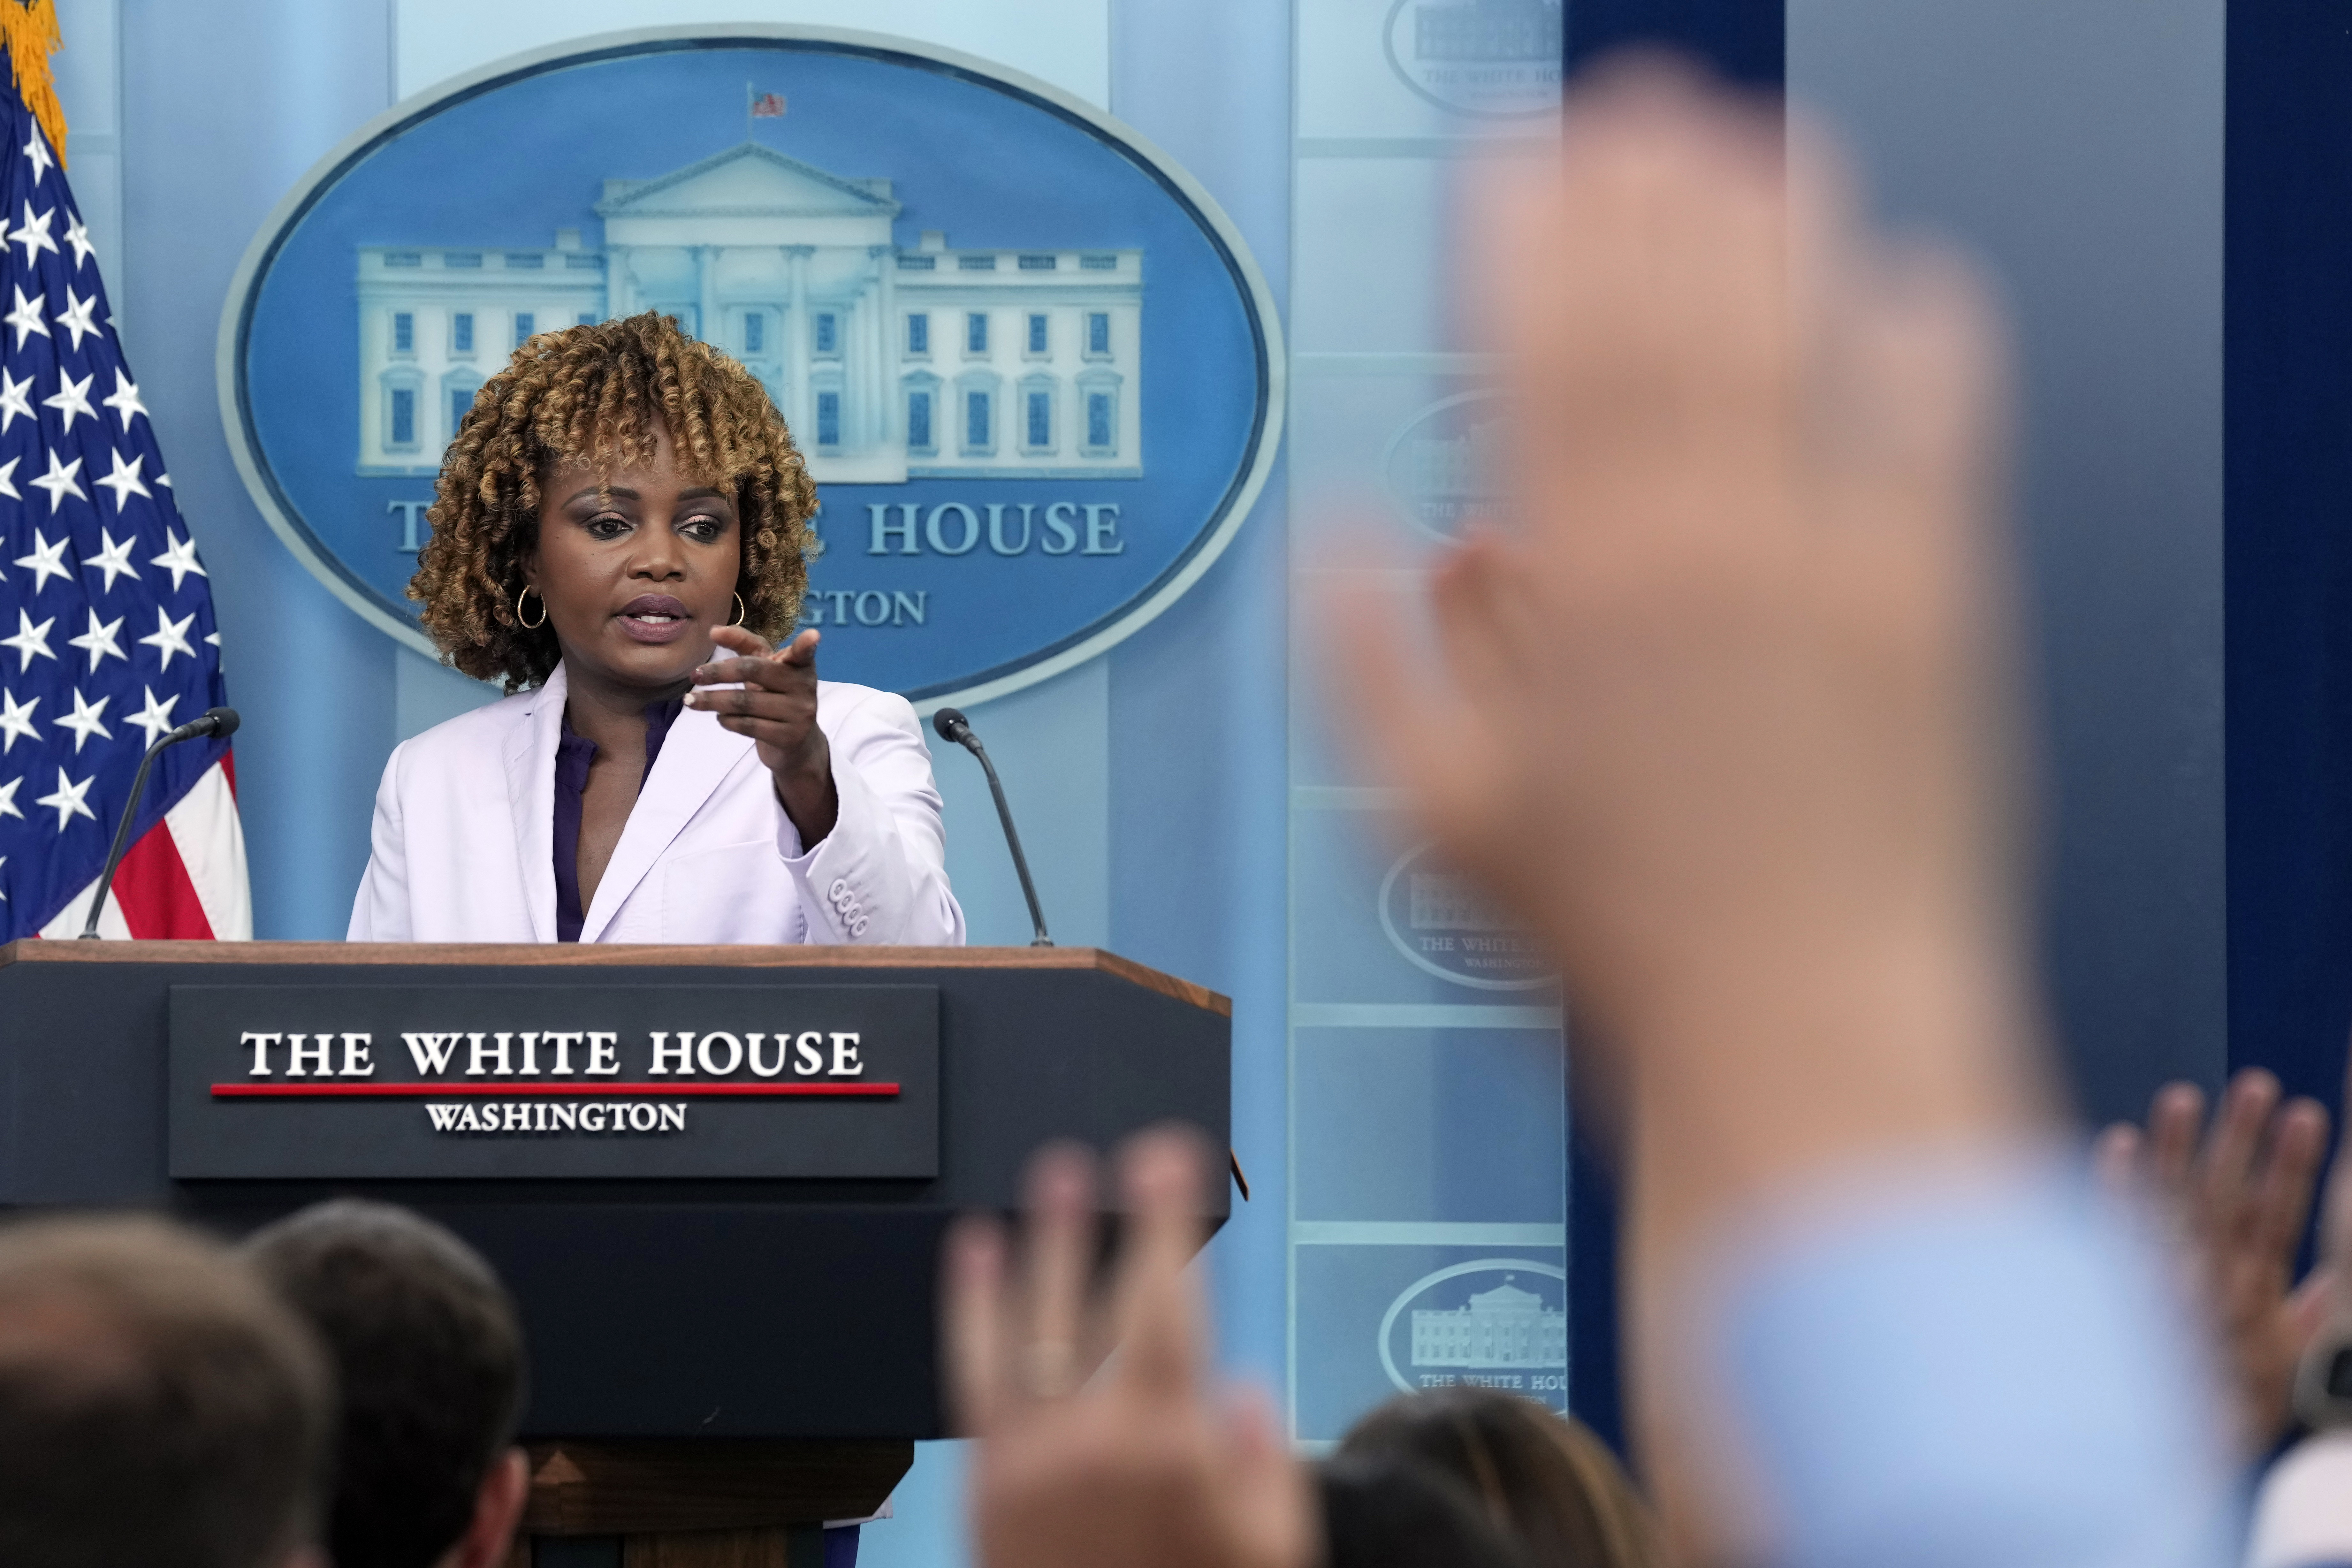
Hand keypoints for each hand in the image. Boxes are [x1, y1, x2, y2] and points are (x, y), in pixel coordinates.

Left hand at [687, 625, 837, 843]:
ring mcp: (799, 713)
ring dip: (712, 700)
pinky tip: (720, 717)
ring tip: (692, 700)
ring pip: (745, 702)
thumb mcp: (765, 670)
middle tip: (694, 675)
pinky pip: (748, 725)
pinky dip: (727, 720)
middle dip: (719, 672)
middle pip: (753, 671)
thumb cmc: (775, 697)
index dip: (806, 645)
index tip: (812, 635)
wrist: (796, 743)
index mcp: (799, 665)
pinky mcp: (789, 737)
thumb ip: (745, 646)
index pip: (801, 652)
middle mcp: (804, 687)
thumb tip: (714, 630)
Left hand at [944, 1130, 1312, 1567]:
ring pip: (1028, 1325)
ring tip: (1048, 1178)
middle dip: (1112, 1221)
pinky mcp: (985, 1484)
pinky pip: (972, 1375)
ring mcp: (1030, 1460)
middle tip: (1119, 1158)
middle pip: (1099, 1303)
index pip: (1167, 1307)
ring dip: (1037, 1245)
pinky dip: (970, 1309)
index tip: (1169, 1165)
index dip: (1167, 1226)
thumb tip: (1240, 1391)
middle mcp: (1094, 1441)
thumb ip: (1261, 1466)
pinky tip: (975, 1257)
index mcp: (1172, 1448)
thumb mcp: (1269, 1553)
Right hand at [1324, 67, 2021, 1068]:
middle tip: (1626, 110)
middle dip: (1637, 187)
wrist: (1807, 1020)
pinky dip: (1916, 329)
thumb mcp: (1433, 818)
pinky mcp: (1940, 592)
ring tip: (1746, 142)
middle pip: (1663, 309)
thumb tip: (1345, 535)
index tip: (1514, 154)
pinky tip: (1891, 278)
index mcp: (1571, 587)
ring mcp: (1830, 556)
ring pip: (1795, 331)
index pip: (1538, 350)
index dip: (1524, 229)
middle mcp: (1699, 543)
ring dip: (1766, 219)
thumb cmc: (1619, 936)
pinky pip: (1938, 415)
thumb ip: (1364, 662)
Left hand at [2095, 1070, 2330, 1455]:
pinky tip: (2116, 1142)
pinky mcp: (2107, 1288)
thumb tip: (2331, 1278)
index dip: (2295, 1165)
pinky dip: (2113, 1186)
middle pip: (2225, 1199)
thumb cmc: (2226, 1404)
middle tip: (2256, 1083)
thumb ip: (2308, 1320)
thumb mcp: (2284, 1371)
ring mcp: (2153, 1284)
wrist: (2152, 1451)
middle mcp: (2204, 1287)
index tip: (2309, 1111)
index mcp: (2254, 1302)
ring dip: (2174, 1148)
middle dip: (2242, 1139)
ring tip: (2184, 1095)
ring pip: (2165, 1203)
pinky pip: (2108, 1229)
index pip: (2280, 1220)